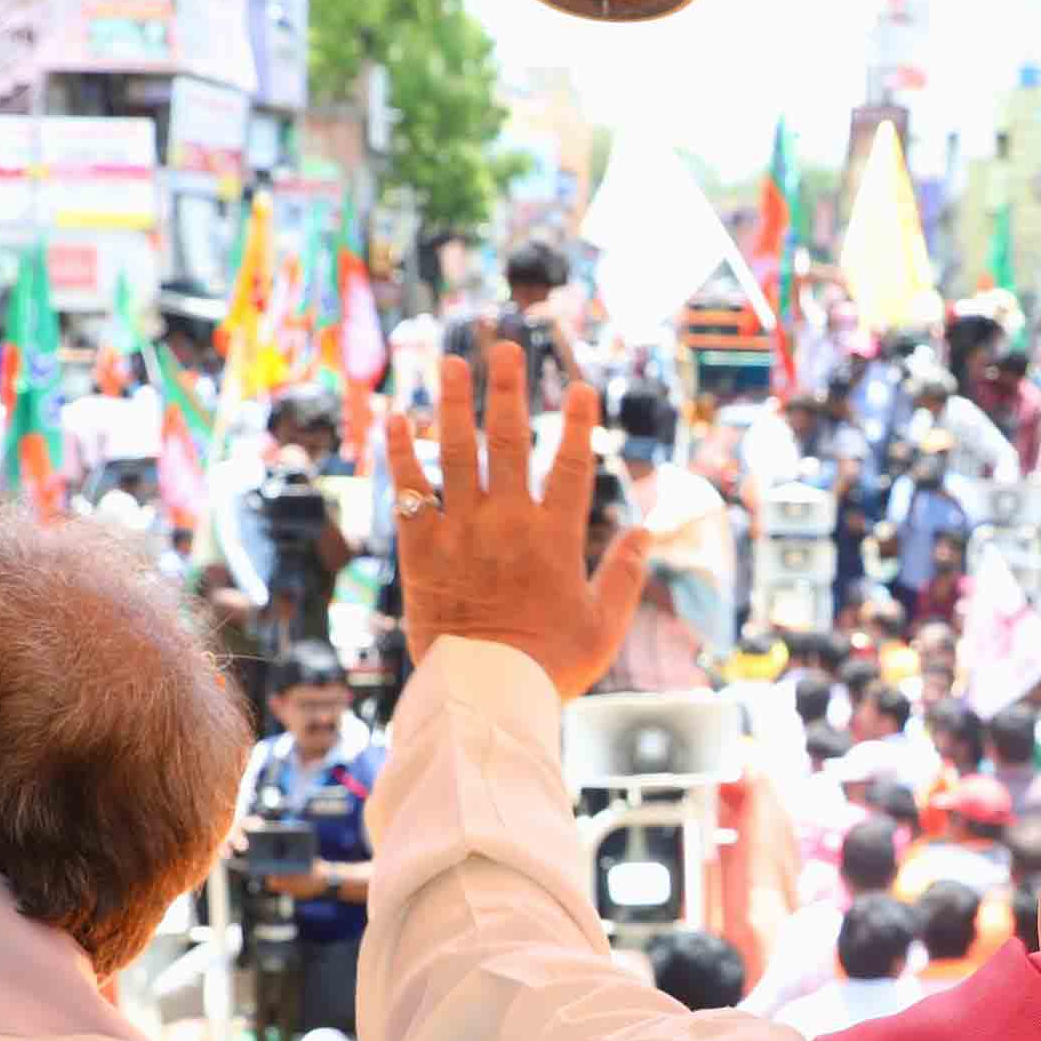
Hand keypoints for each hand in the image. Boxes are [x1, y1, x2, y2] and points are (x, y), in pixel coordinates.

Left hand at [391, 339, 643, 702]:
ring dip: (453, 403)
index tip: (581, 386)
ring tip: (451, 361)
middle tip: (506, 346)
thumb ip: (625, 576)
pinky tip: (396, 418)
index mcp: (556, 538)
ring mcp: (462, 532)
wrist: (487, 694)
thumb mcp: (604, 626)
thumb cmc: (551, 667)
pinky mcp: (421, 550)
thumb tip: (645, 532)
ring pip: (456, 453)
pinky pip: (409, 492)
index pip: (571, 464)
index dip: (577, 423)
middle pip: (508, 440)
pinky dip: (401, 454)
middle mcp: (508, 522)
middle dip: (507, 389)